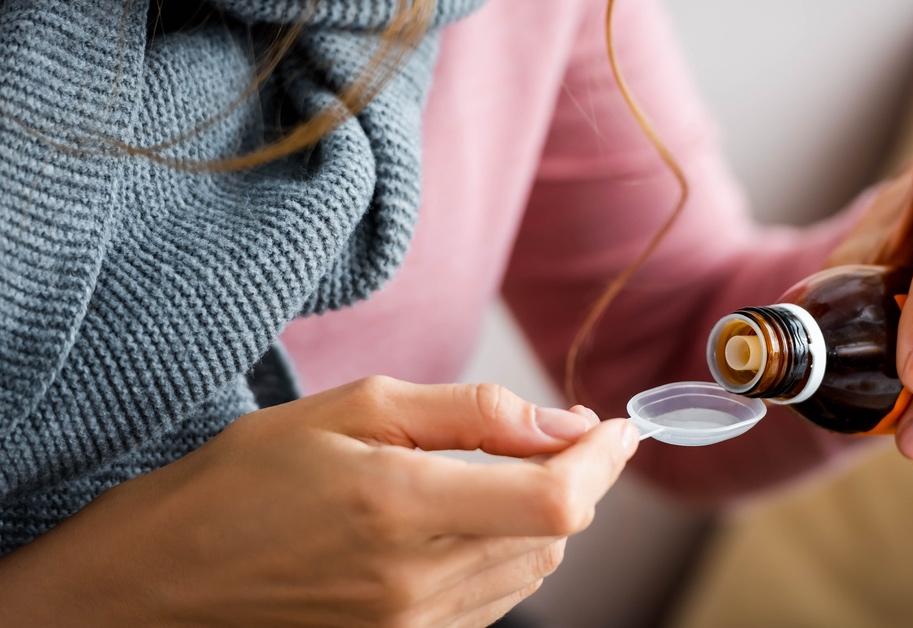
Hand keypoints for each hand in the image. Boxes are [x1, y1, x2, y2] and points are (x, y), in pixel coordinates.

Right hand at [0, 378, 636, 626]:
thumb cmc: (244, 481)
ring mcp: (411, 627)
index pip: (556, 499)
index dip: (604, 461)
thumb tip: (561, 422)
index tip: (619, 427)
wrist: (163, 583)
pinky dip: (507, 553)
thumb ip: (469, 413)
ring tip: (510, 471)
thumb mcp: (351, 411)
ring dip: (544, 516)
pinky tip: (473, 519)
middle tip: (558, 434)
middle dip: (576, 478)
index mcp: (401, 507)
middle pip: (555, 534)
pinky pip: (494, 600)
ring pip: (532, 569)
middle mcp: (416, 583)